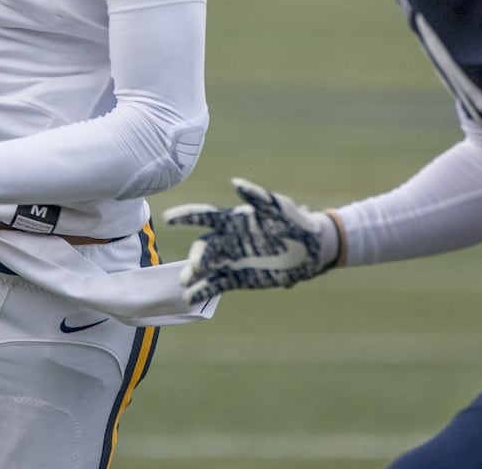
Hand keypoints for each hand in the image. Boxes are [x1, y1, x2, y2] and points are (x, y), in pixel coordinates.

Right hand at [162, 178, 341, 305]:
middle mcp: (227, 240)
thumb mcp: (278, 207)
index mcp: (233, 220)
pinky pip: (215, 284)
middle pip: (203, 247)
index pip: (204, 216)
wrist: (312, 249)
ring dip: (192, 275)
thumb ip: (257, 196)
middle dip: (195, 256)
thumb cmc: (296, 222)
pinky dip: (203, 291)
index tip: (168, 218)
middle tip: (196, 266)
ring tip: (185, 284)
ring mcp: (231, 260)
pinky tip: (191, 297)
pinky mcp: (237, 278)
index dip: (186, 215)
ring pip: (205, 268)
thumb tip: (235, 183)